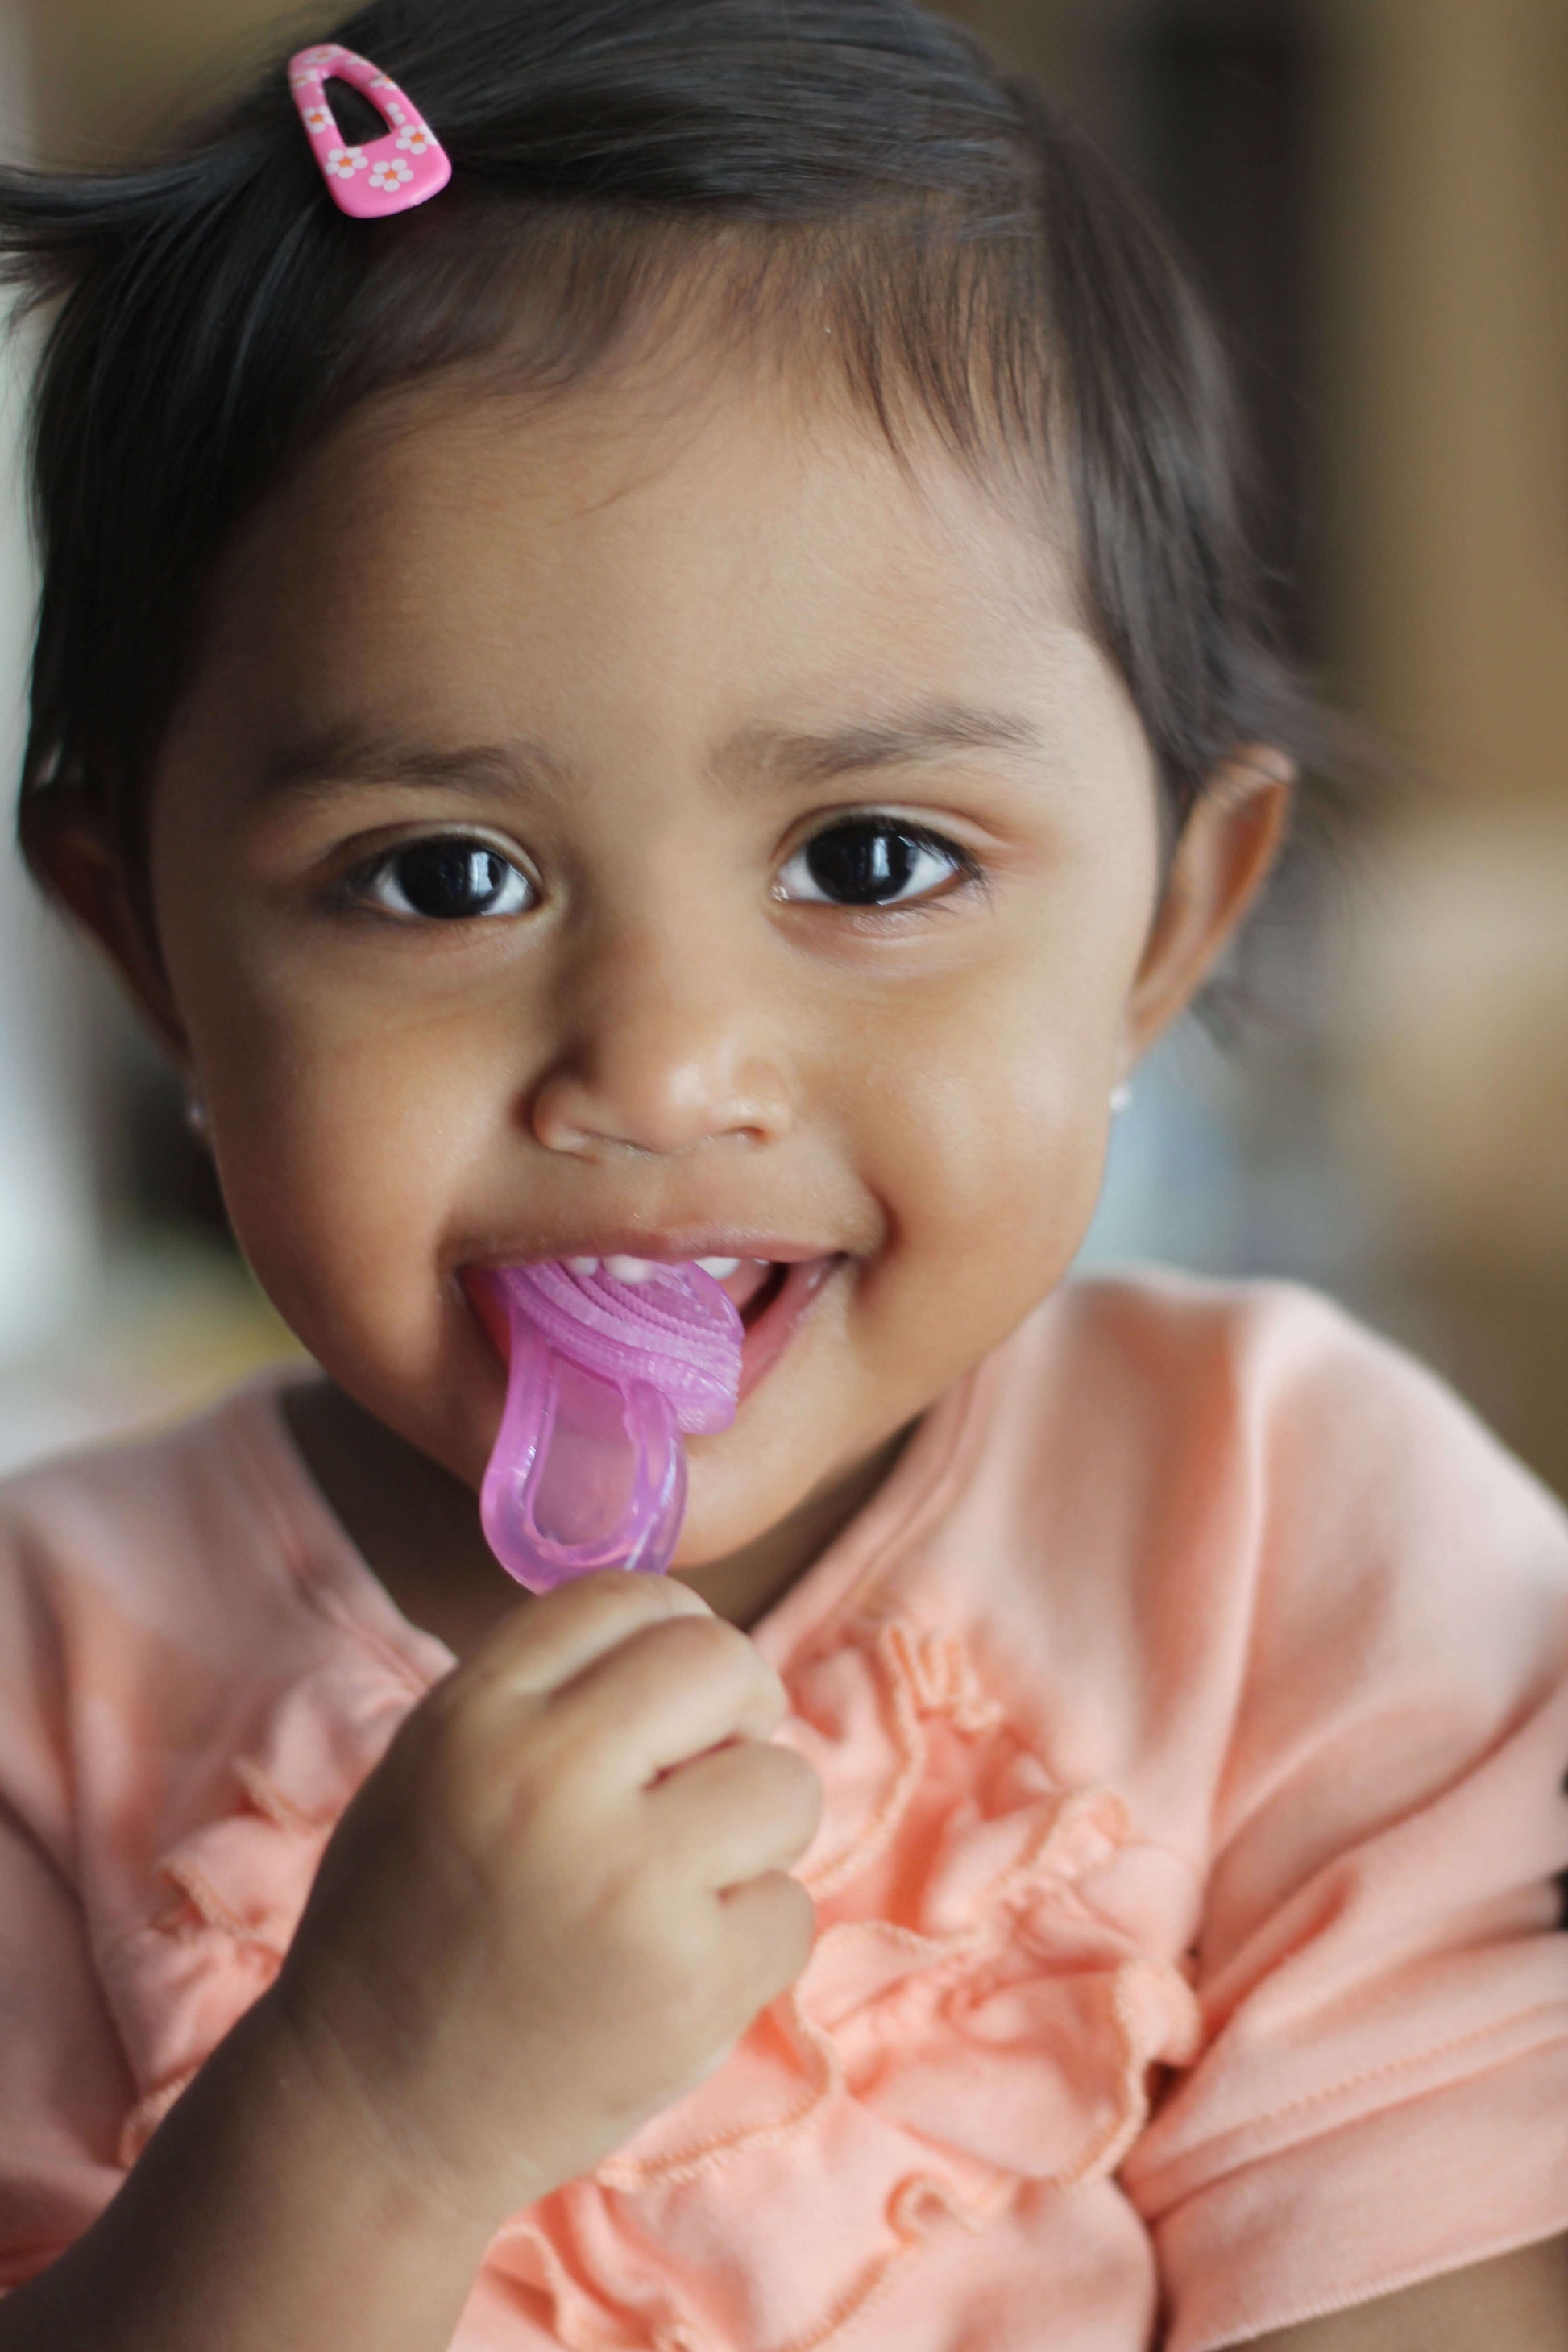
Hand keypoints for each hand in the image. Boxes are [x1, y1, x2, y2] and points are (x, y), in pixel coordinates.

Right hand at [263, 1570, 821, 2229]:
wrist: (367, 2119)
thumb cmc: (405, 1931)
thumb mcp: (430, 1768)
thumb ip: (545, 1694)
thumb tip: (689, 1636)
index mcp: (474, 1717)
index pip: (626, 1597)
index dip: (669, 1635)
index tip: (672, 1695)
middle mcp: (549, 1779)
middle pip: (723, 1659)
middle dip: (737, 1711)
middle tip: (703, 1775)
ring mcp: (629, 1882)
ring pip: (784, 1782)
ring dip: (754, 1831)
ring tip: (682, 1885)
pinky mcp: (690, 1982)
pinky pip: (790, 1908)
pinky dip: (751, 1941)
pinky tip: (675, 1970)